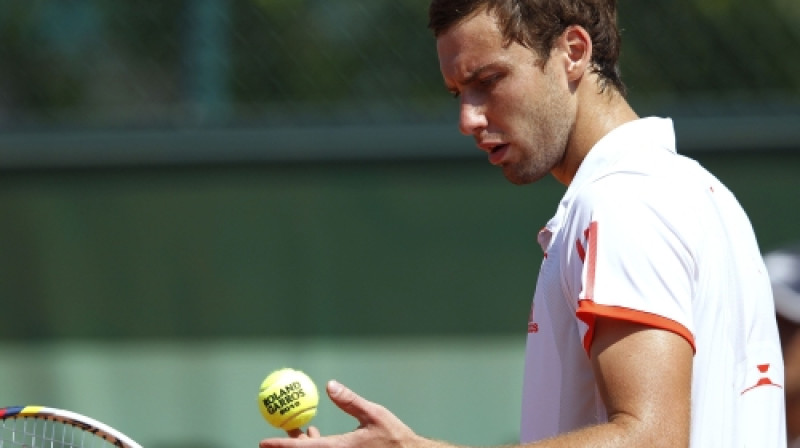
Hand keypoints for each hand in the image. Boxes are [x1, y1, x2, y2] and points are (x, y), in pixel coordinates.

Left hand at [259, 380, 420, 447]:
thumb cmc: (394, 437)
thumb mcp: (373, 414)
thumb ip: (350, 401)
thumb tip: (330, 385)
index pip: (304, 447)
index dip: (282, 444)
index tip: (263, 441)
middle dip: (289, 442)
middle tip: (277, 429)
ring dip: (302, 442)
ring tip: (298, 427)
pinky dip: (315, 445)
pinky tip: (314, 432)